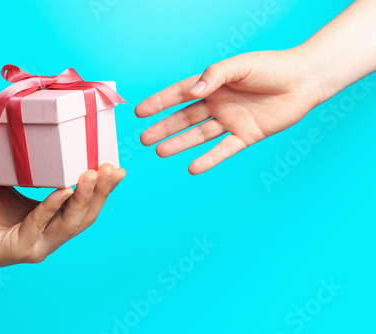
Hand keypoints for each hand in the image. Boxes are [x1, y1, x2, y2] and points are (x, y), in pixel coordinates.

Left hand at [0, 161, 125, 278]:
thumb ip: (11, 158)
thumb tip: (15, 124)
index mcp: (52, 219)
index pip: (84, 205)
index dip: (103, 189)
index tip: (115, 166)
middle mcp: (51, 233)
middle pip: (86, 214)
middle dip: (102, 192)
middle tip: (113, 168)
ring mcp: (39, 244)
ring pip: (71, 223)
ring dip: (85, 198)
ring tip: (94, 175)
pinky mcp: (21, 249)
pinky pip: (40, 225)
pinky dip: (52, 206)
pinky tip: (63, 191)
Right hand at [135, 49, 324, 173]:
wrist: (304, 80)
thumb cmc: (271, 67)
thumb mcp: (240, 65)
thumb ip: (215, 75)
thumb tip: (192, 92)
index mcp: (213, 84)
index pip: (179, 94)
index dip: (159, 103)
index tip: (139, 112)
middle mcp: (218, 103)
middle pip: (185, 118)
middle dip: (164, 127)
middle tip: (144, 139)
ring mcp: (231, 120)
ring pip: (199, 135)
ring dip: (180, 143)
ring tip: (160, 152)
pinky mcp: (246, 135)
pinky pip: (224, 149)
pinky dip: (209, 159)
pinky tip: (193, 167)